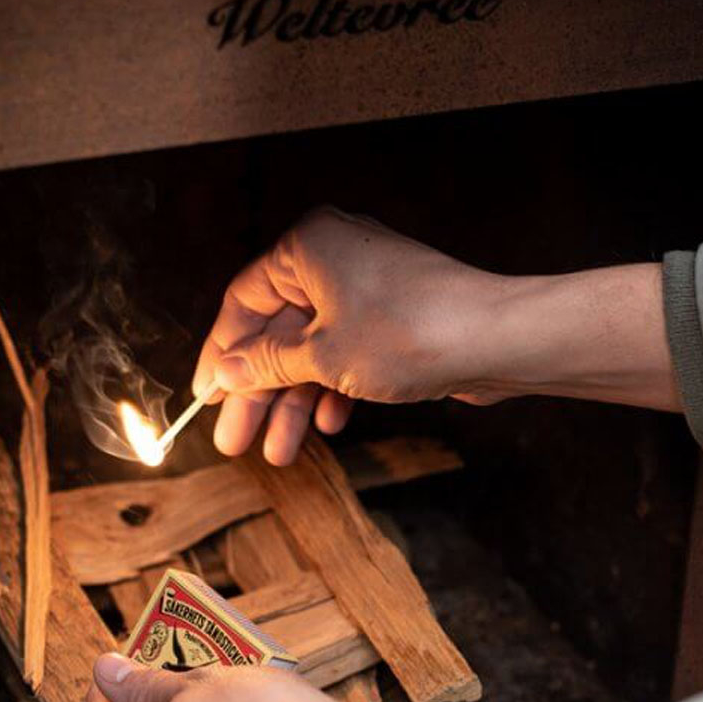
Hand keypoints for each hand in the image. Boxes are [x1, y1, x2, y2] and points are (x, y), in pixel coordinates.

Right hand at [192, 206, 511, 462]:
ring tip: (279, 453)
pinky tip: (328, 424)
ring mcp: (365, 289)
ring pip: (311, 350)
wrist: (497, 339)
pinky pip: (345, 353)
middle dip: (256, 393)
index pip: (242, 301)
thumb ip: (265, 364)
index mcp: (306, 247)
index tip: (205, 397)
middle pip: (276, 333)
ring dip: (293, 402)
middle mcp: (334, 259)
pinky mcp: (392, 318)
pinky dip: (332, 389)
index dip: (219, 354)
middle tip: (234, 440)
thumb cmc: (410, 332)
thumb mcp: (321, 356)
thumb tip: (225, 373)